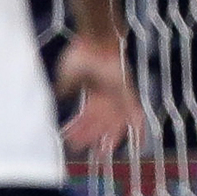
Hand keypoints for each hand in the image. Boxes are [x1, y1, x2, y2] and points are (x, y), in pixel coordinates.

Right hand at [56, 34, 144, 160]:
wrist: (97, 41)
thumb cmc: (81, 54)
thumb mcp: (66, 76)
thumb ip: (63, 89)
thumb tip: (56, 99)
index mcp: (94, 93)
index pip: (86, 116)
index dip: (77, 128)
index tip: (66, 138)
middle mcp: (107, 98)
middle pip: (99, 123)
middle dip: (88, 136)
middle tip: (78, 148)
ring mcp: (118, 97)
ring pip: (113, 124)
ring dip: (107, 138)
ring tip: (101, 153)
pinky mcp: (127, 95)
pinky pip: (136, 116)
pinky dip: (139, 131)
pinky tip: (139, 144)